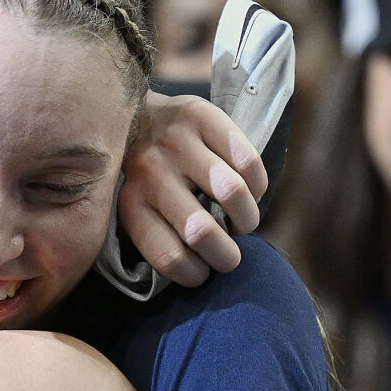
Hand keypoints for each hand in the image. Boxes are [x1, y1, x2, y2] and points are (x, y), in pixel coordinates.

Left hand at [118, 92, 267, 285]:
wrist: (136, 116)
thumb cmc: (148, 179)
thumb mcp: (140, 211)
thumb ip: (162, 237)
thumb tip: (201, 272)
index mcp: (132, 204)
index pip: (168, 255)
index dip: (195, 275)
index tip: (203, 273)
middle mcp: (150, 171)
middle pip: (200, 230)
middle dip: (227, 255)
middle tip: (231, 256)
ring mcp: (175, 141)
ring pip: (231, 192)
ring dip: (247, 218)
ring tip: (243, 222)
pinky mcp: (201, 115)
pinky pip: (247, 160)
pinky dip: (258, 185)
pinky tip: (250, 190)